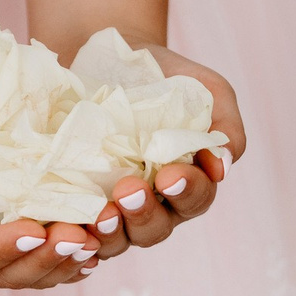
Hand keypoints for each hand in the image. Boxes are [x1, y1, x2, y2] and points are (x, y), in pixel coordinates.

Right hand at [0, 69, 99, 287]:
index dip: (3, 250)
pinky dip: (75, 253)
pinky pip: (50, 248)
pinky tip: (99, 245)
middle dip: (44, 259)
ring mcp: (0, 238)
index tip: (34, 230)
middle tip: (79, 238)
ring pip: (35, 268)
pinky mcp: (27, 220)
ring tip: (94, 242)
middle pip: (9, 273)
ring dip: (66, 261)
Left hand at [83, 38, 245, 262]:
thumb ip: (225, 126)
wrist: (106, 56)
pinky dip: (76, 237)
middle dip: (145, 214)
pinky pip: (78, 233)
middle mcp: (152, 205)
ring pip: (118, 239)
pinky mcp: (76, 204)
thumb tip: (222, 166)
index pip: (194, 199)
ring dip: (111, 231)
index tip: (171, 173)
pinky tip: (70, 229)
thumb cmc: (165, 78)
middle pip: (156, 228)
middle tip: (129, 190)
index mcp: (187, 184)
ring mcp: (113, 209)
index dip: (187, 191)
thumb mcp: (207, 90)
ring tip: (101, 214)